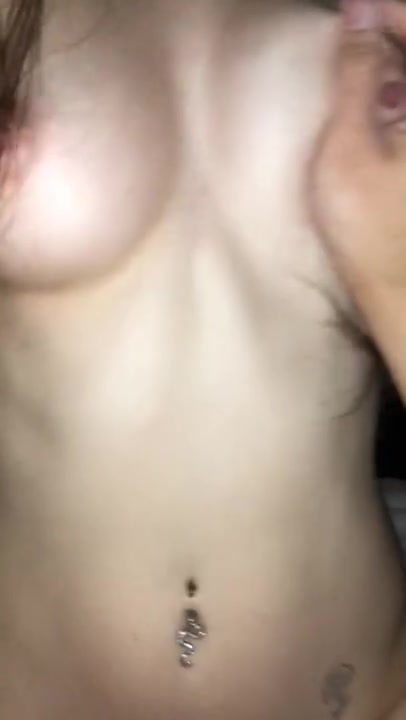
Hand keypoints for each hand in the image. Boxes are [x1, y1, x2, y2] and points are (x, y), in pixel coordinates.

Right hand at [309, 0, 405, 394]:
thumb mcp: (347, 148)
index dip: (386, 14)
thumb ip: (355, 77)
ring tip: (356, 69)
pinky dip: (396, 93)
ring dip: (392, 64)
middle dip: (389, 36)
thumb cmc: (366, 227)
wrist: (395, 288)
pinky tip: (374, 104)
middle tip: (349, 41)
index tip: (349, 14)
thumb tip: (357, 14)